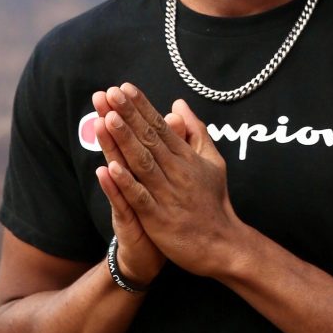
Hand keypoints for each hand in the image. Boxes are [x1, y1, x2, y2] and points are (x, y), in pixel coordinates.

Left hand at [99, 83, 242, 277]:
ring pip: (142, 163)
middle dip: (128, 115)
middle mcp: (177, 171)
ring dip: (124, 140)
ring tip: (108, 118)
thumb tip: (178, 104)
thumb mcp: (212, 161)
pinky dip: (125, 183)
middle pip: (149, 139)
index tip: (124, 88)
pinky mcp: (160, 219)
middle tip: (110, 93)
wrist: (223, 244)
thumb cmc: (214, 201)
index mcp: (186, 157)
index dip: (142, 107)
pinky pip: (140, 197)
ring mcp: (168, 195)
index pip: (160, 126)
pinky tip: (110, 167)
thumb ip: (195, 131)